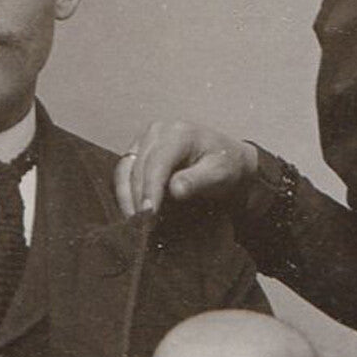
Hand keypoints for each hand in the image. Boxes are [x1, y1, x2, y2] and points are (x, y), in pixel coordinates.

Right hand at [115, 121, 256, 215]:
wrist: (230, 160)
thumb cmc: (227, 165)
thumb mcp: (220, 173)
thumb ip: (197, 181)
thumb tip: (174, 190)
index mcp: (179, 133)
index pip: (156, 164)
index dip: (150, 191)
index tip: (148, 215)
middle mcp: (158, 131)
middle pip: (138, 167)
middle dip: (137, 198)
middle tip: (141, 226)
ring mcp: (147, 139)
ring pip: (125, 169)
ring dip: (126, 196)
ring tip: (135, 221)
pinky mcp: (140, 149)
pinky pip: (125, 170)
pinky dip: (125, 191)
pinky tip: (132, 209)